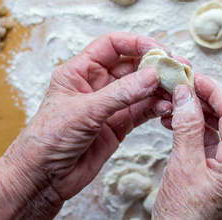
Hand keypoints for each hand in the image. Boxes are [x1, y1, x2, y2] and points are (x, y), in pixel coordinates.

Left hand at [4, 32, 172, 211]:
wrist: (42, 177)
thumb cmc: (47, 139)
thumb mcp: (84, 111)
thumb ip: (120, 93)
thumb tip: (151, 75)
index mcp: (80, 71)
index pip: (112, 45)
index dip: (136, 43)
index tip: (160, 50)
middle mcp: (97, 84)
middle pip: (132, 66)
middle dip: (155, 66)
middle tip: (178, 69)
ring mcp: (109, 105)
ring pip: (141, 89)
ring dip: (160, 88)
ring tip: (178, 90)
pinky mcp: (118, 124)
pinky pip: (142, 110)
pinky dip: (156, 108)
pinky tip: (167, 108)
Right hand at [153, 74, 221, 218]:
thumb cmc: (183, 217)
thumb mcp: (182, 167)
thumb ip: (187, 126)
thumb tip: (186, 94)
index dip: (215, 91)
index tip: (194, 79)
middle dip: (217, 99)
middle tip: (191, 90)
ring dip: (208, 113)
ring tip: (181, 105)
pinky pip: (220, 142)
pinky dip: (203, 128)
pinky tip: (182, 123)